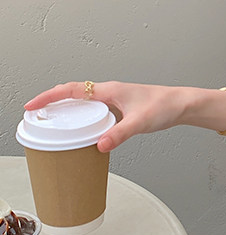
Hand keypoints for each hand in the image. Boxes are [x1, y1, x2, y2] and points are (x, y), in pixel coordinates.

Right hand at [24, 81, 186, 152]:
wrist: (182, 104)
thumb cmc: (165, 106)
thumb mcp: (141, 122)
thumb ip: (120, 133)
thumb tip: (100, 145)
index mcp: (110, 90)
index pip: (72, 89)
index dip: (50, 96)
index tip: (33, 105)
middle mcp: (110, 92)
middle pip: (73, 92)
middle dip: (52, 100)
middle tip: (35, 112)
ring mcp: (115, 99)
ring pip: (83, 100)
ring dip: (66, 107)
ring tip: (50, 120)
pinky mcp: (121, 108)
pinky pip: (94, 109)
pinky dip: (82, 115)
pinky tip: (81, 128)